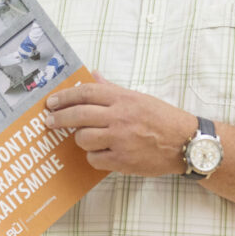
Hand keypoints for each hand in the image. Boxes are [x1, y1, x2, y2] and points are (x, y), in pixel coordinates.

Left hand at [44, 72, 193, 175]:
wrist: (185, 142)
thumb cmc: (162, 118)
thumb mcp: (138, 97)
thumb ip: (112, 89)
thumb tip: (93, 75)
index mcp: (123, 98)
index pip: (85, 93)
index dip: (64, 97)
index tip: (51, 102)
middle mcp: (119, 117)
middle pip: (78, 115)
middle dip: (59, 118)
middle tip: (49, 121)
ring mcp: (120, 140)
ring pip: (83, 139)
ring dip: (81, 139)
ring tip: (86, 138)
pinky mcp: (123, 160)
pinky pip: (95, 159)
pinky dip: (94, 156)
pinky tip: (101, 153)